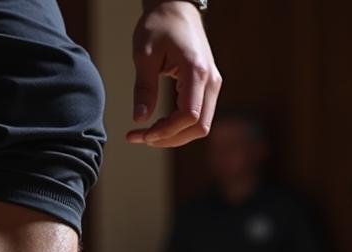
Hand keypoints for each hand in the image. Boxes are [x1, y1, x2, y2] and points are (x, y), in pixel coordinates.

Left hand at [127, 1, 221, 147]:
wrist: (176, 7)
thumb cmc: (159, 25)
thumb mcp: (144, 55)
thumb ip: (144, 88)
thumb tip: (139, 119)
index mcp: (197, 71)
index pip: (189, 116)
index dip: (165, 132)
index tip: (140, 133)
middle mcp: (211, 80)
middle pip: (198, 127)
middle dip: (169, 139)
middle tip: (140, 137)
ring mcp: (212, 84)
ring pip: (200, 126)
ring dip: (173, 136)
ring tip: (145, 134)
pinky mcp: (206, 87)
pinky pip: (197, 116)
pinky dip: (177, 127)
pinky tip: (157, 125)